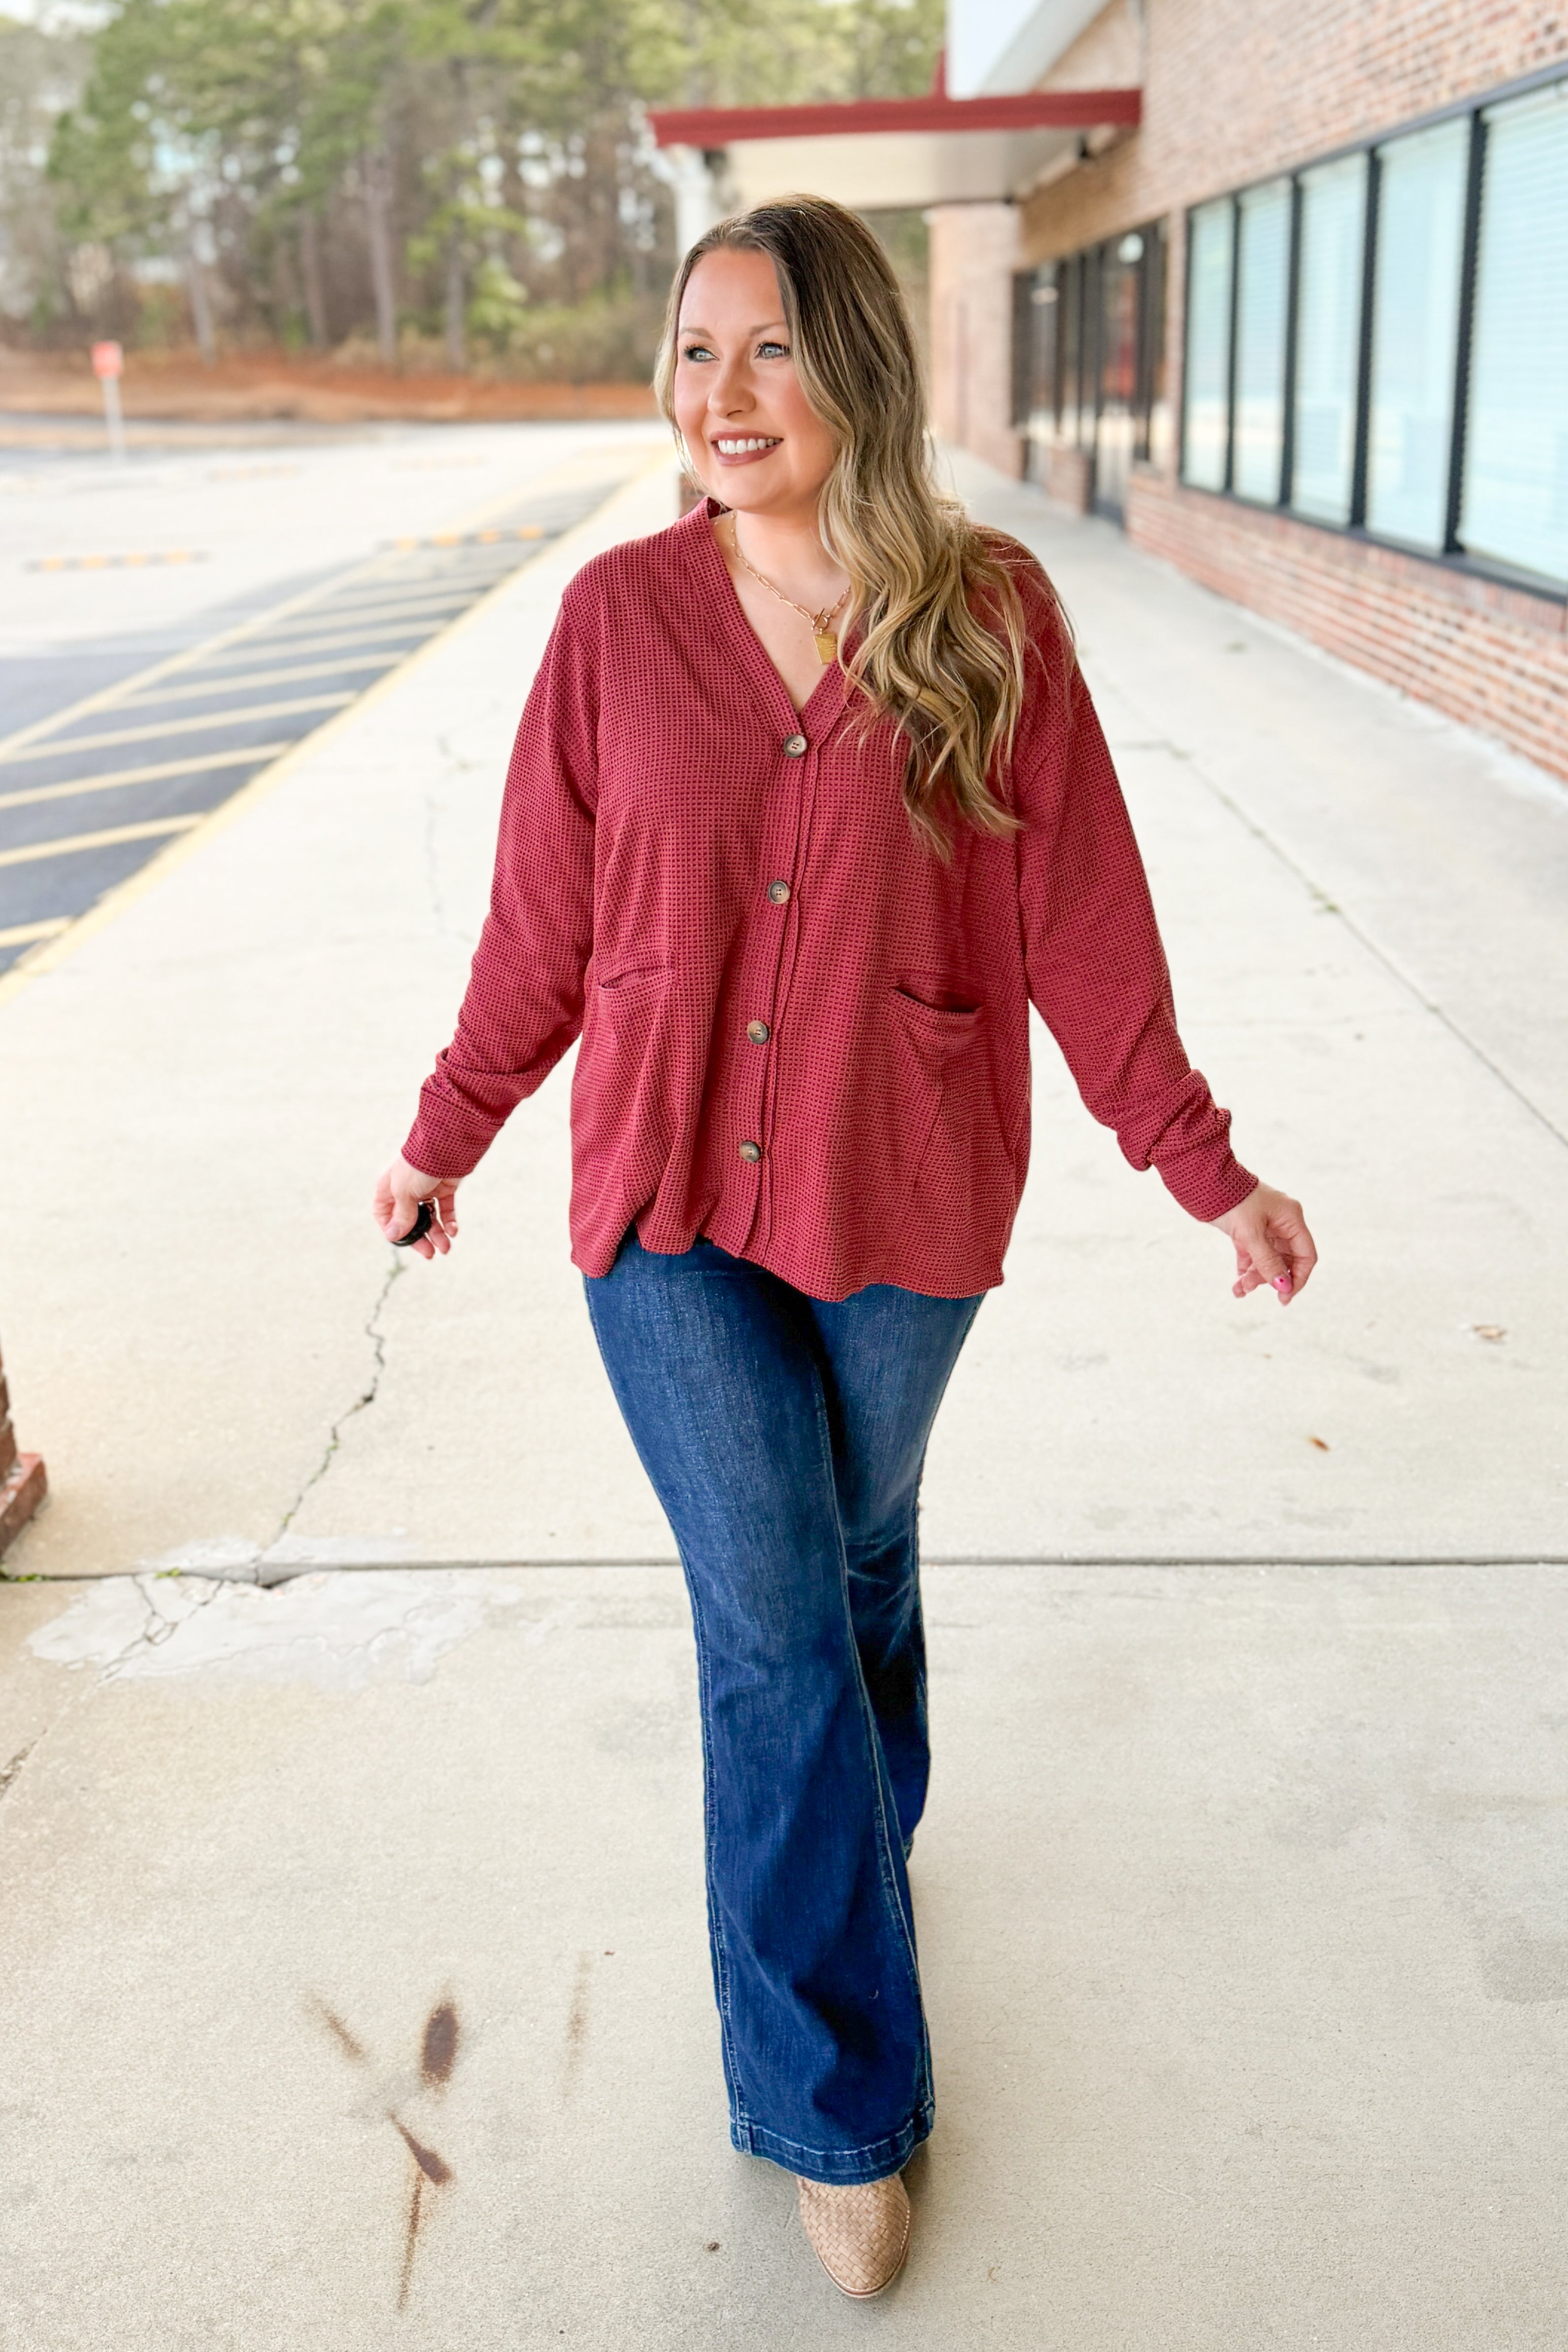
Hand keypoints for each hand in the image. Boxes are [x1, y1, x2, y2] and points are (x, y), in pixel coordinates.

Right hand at [372, 1155, 460, 1260]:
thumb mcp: (404, 1192)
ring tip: (446, 1248)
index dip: (393, 1231)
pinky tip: (453, 1231)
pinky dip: (449, 1221)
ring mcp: (425, 1189)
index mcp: (388, 1189)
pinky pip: (445, 1210)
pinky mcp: (444, 1188)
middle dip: (420, 1238)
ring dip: (437, 1234)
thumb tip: (393, 1235)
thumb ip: (401, 1215)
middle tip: (430, 1254)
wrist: (447, 1144)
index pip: (385, 1216)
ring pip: (430, 1218)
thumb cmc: (419, 1165)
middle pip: (410, 1221)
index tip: (405, 1243)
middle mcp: (406, 1190)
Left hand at [1211, 1181, 1316, 1303]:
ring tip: (1238, 1288)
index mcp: (1291, 1218)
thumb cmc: (1232, 1201)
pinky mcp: (1246, 1230)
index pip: (1305, 1255)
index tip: (1284, 1297)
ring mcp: (1264, 1226)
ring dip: (1255, 1276)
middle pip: (1285, 1260)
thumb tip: (1283, 1286)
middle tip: (1249, 1288)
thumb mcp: (1251, 1234)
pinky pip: (1252, 1255)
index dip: (1297, 1278)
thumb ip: (1267, 1261)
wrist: (1203, 1181)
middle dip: (1269, 1278)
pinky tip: (1237, 1284)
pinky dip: (1246, 1269)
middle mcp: (1281, 1223)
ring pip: (1267, 1259)